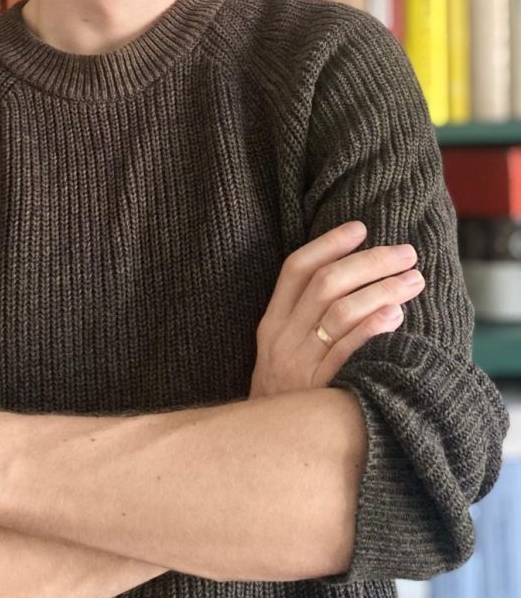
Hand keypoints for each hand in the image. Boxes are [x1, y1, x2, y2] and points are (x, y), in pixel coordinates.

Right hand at [249, 221, 425, 399]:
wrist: (266, 452)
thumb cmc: (286, 396)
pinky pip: (347, 351)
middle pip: (325, 284)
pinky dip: (372, 327)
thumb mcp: (282, 351)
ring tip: (412, 280)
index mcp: (272, 322)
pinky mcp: (319, 391)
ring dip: (381, 289)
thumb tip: (352, 276)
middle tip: (405, 252)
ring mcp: (300, 365)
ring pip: (340, 311)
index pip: (296, 269)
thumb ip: (305, 317)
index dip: (327, 243)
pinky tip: (395, 314)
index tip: (360, 227)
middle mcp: (282, 338)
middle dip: (369, 262)